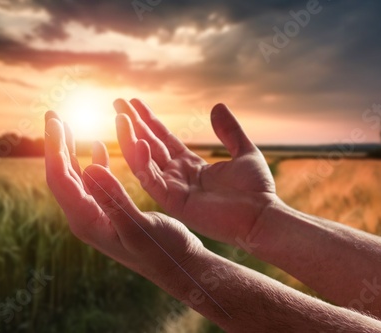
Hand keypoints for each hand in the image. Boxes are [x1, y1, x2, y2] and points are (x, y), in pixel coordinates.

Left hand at [44, 112, 202, 280]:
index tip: (55, 121)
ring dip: (69, 150)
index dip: (55, 149)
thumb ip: (114, 199)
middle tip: (52, 114)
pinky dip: (94, 161)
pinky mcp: (109, 212)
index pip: (61, 180)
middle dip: (55, 144)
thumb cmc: (164, 252)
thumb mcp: (139, 226)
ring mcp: (96, 215)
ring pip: (76, 177)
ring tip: (64, 124)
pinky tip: (96, 147)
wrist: (178, 267)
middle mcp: (85, 218)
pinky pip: (94, 182)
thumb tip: (89, 167)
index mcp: (88, 221)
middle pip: (62, 175)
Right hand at [114, 99, 276, 245]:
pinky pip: (152, 181)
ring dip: (131, 140)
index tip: (135, 102)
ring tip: (120, 119)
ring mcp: (174, 189)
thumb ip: (229, 131)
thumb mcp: (244, 152)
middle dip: (133, 125)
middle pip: (149, 146)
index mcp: (191, 165)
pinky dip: (143, 163)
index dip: (149, 121)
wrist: (262, 216)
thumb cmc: (257, 190)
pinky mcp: (174, 202)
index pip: (163, 139)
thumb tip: (217, 106)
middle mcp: (178, 176)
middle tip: (117, 103)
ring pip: (144, 162)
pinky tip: (138, 143)